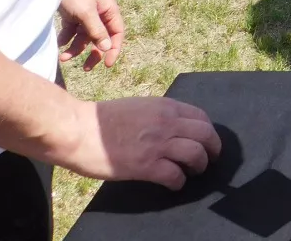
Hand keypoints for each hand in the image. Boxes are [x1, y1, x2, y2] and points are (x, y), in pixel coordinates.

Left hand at [58, 0, 124, 70]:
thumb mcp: (86, 13)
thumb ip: (97, 31)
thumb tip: (107, 48)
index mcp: (109, 9)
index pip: (116, 32)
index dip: (114, 48)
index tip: (108, 65)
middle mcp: (99, 13)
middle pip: (101, 38)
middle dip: (93, 53)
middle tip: (86, 69)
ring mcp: (85, 15)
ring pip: (84, 38)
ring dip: (75, 49)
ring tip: (63, 58)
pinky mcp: (72, 16)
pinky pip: (72, 33)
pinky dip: (66, 40)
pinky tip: (59, 46)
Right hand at [62, 97, 221, 189]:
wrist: (77, 130)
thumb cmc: (101, 119)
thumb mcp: (138, 106)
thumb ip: (158, 115)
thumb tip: (171, 126)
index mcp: (165, 106)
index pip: (201, 117)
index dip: (208, 131)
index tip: (207, 141)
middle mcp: (166, 123)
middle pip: (205, 134)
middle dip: (213, 148)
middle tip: (210, 159)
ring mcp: (157, 144)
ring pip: (196, 154)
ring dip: (200, 165)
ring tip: (195, 172)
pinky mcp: (145, 166)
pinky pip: (175, 175)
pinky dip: (179, 182)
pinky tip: (174, 184)